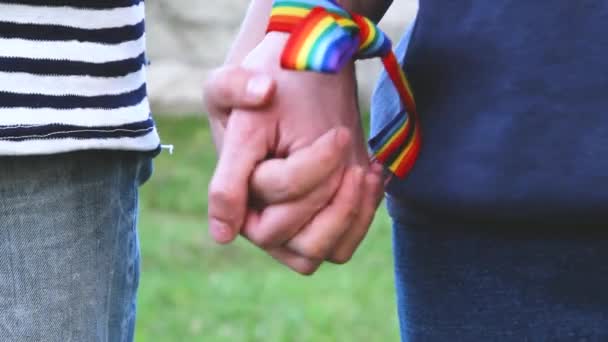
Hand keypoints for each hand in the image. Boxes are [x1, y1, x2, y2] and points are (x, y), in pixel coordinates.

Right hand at [206, 33, 383, 273]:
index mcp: (231, 186)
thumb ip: (232, 87)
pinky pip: (340, 249)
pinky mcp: (317, 234)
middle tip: (344, 139)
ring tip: (362, 170)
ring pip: (314, 252)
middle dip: (325, 184)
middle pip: (285, 230)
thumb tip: (261, 94)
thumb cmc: (265, 89)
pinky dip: (360, 217)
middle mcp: (254, 218)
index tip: (339, 135)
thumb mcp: (236, 79)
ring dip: (345, 212)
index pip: (268, 192)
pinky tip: (371, 175)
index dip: (310, 169)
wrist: (298, 94)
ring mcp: (287, 232)